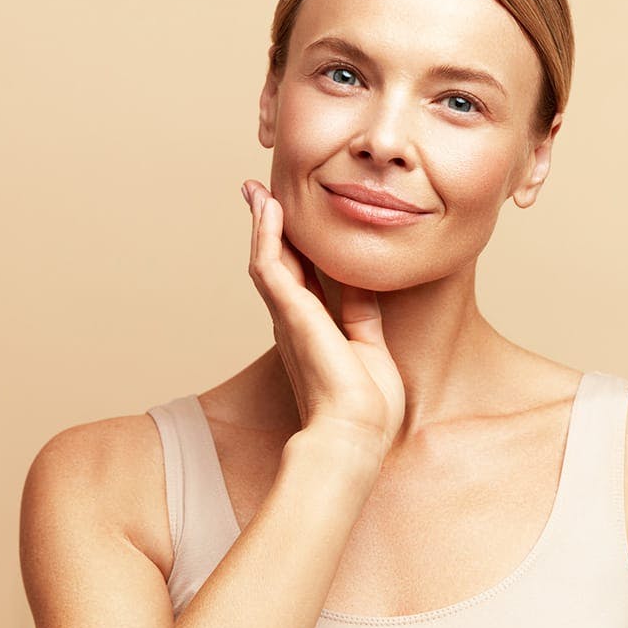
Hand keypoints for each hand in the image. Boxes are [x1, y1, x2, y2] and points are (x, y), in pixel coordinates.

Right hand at [241, 180, 405, 463]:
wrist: (357, 435)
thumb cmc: (366, 405)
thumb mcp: (369, 344)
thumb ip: (360, 311)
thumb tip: (361, 281)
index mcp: (312, 327)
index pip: (300, 276)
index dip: (294, 245)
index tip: (293, 219)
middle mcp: (293, 318)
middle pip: (276, 262)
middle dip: (268, 228)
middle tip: (260, 194)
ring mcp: (288, 315)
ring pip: (266, 258)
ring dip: (262, 223)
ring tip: (258, 192)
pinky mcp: (290, 313)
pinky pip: (270, 265)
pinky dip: (268, 235)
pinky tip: (270, 209)